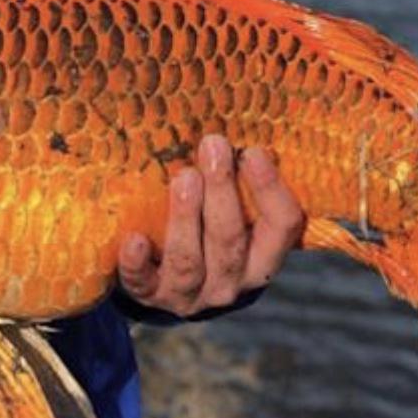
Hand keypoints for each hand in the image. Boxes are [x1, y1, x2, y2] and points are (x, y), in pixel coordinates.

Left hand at [117, 136, 303, 316]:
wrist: (171, 281)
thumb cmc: (209, 227)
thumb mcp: (235, 211)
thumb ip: (238, 178)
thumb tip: (230, 121)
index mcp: (260, 257)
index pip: (282, 227)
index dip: (271, 190)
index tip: (253, 151)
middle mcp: (231, 282)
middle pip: (230, 241)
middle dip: (222, 192)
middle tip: (214, 146)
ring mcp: (190, 293)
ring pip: (190, 262)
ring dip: (186, 218)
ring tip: (183, 179)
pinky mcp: (151, 296)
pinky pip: (143, 283)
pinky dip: (137, 262)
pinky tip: (135, 239)